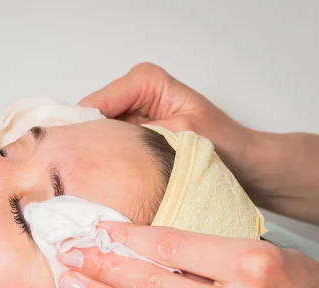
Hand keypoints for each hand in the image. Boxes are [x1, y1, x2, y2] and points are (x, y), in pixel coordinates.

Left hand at [57, 222, 318, 287]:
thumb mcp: (274, 258)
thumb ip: (214, 256)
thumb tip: (154, 249)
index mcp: (253, 267)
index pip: (171, 245)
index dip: (127, 236)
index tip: (99, 229)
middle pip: (150, 285)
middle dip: (102, 267)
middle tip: (69, 254)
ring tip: (74, 285)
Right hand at [80, 63, 263, 198]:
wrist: (244, 163)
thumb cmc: (223, 143)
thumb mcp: (179, 134)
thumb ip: (137, 133)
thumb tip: (99, 142)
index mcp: (145, 81)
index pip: (96, 103)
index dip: (82, 130)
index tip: (73, 157)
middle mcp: (134, 92)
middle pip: (91, 117)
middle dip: (87, 142)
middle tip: (81, 172)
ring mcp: (131, 114)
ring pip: (96, 133)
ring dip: (96, 153)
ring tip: (95, 176)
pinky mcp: (132, 133)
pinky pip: (107, 145)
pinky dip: (105, 160)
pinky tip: (108, 176)